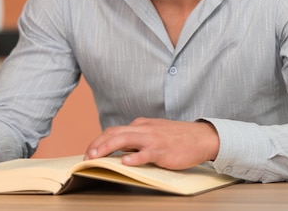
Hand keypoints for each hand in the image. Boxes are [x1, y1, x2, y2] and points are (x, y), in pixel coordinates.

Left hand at [83, 118, 219, 169]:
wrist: (201, 137)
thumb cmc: (178, 137)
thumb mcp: (154, 132)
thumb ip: (137, 138)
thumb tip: (119, 148)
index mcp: (141, 125)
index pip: (114, 130)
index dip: (99, 140)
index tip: (89, 151)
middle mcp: (144, 129)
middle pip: (114, 133)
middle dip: (97, 144)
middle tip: (86, 156)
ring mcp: (153, 139)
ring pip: (125, 140)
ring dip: (107, 148)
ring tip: (95, 157)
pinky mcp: (162, 150)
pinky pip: (145, 153)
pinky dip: (134, 157)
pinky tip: (125, 163)